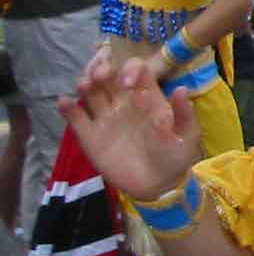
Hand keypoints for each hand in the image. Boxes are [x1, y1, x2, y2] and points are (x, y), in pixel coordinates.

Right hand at [60, 52, 200, 201]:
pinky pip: (76, 119)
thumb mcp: (186, 136)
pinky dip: (68, 108)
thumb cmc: (175, 156)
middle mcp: (125, 102)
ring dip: (86, 83)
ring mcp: (106, 118)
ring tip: (84, 85)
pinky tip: (64, 102)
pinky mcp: (91, 137)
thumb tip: (182, 90)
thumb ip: (184, 114)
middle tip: (101, 74)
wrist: (158, 185)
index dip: (132, 69)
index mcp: (148, 97)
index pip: (137, 71)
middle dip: (104, 69)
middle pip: (110, 76)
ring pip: (91, 93)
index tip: (129, 81)